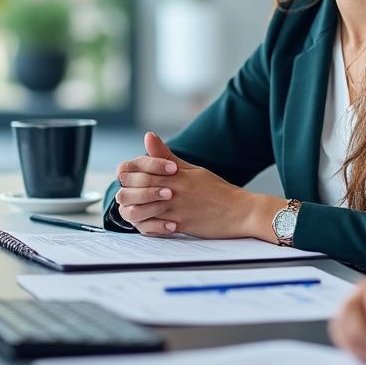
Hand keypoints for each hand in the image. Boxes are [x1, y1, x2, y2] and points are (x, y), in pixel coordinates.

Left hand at [115, 133, 280, 238]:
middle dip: (125, 194)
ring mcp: (173, 208)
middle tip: (130, 196)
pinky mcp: (179, 225)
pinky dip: (146, 227)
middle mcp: (170, 189)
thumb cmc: (216, 189)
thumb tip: (148, 136)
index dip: (126, 174)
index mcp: (172, 173)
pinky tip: (151, 223)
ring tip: (138, 211)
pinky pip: (151, 228)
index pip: (135, 169)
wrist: (239, 210)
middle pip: (130, 191)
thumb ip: (166, 155)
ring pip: (136, 211)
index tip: (129, 178)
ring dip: (133, 212)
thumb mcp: (191, 169)